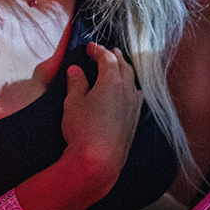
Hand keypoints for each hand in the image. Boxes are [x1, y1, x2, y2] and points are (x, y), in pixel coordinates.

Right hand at [61, 43, 143, 196]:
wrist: (98, 162)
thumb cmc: (83, 130)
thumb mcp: (73, 103)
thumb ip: (76, 83)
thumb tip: (76, 70)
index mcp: (112, 80)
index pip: (107, 58)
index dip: (98, 50)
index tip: (90, 47)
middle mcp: (127, 90)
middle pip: (124, 66)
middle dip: (115, 57)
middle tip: (107, 51)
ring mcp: (134, 105)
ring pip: (133, 80)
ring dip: (126, 71)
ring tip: (119, 67)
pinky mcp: (135, 120)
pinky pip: (137, 95)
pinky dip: (131, 87)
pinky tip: (129, 92)